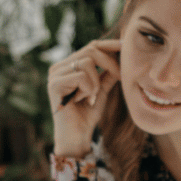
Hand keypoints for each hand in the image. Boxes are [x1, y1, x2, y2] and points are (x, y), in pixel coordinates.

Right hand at [47, 40, 121, 157]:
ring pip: (87, 62)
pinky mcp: (54, 84)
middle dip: (110, 63)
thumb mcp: (101, 88)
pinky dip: (89, 89)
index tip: (126, 47)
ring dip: (96, 82)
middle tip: (119, 77)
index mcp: (68, 66)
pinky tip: (83, 100)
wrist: (77, 135)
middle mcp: (58, 67)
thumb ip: (108, 73)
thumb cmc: (87, 114)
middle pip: (91, 50)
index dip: (110, 45)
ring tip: (90, 97)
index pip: (91, 46)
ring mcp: (54, 74)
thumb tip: (122, 54)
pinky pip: (81, 76)